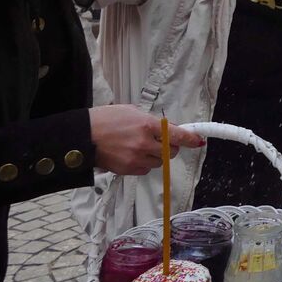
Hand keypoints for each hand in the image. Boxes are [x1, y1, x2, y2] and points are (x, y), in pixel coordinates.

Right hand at [89, 105, 204, 175]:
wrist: (83, 136)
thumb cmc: (105, 119)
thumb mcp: (132, 111)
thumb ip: (153, 121)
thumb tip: (170, 128)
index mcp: (147, 125)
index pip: (178, 135)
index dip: (191, 139)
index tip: (198, 141)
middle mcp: (145, 143)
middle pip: (172, 151)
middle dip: (171, 146)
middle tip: (162, 141)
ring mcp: (136, 158)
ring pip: (160, 162)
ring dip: (157, 156)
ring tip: (142, 147)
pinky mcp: (128, 170)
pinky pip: (146, 169)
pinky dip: (145, 164)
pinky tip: (134, 155)